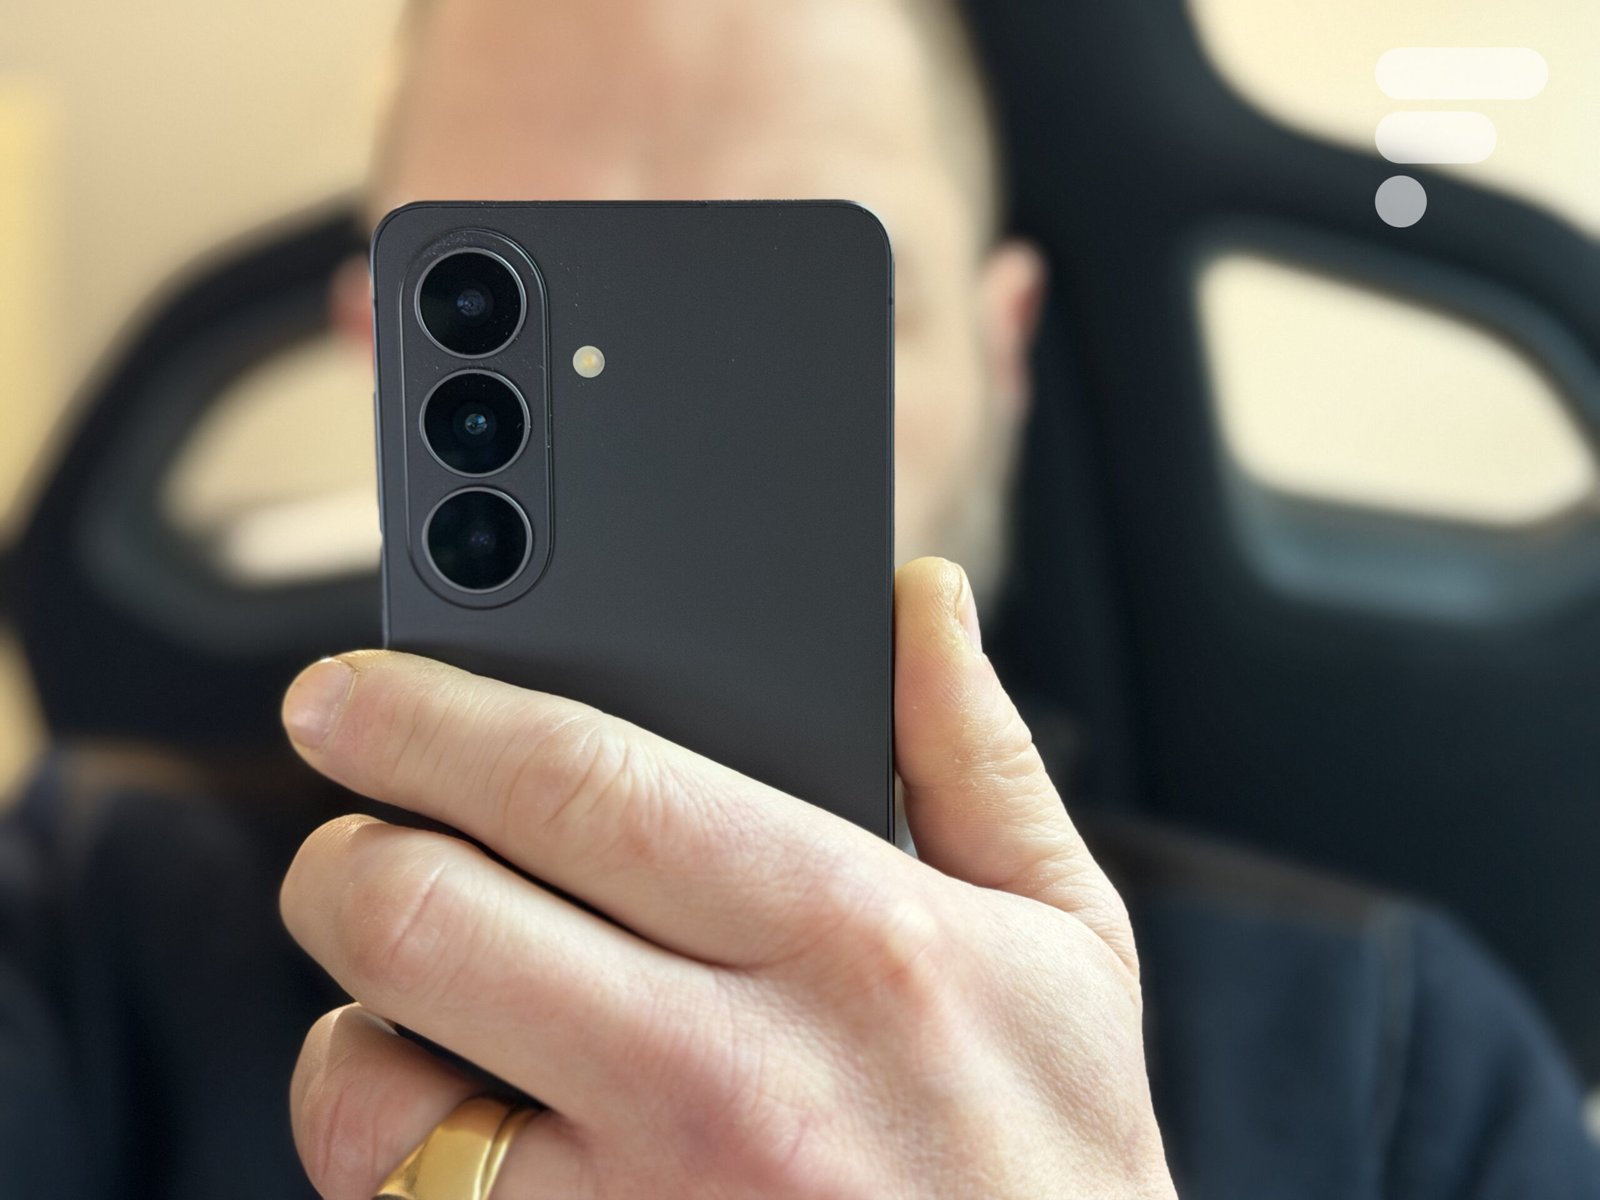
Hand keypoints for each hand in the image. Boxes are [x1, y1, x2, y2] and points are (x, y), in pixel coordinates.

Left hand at [279, 557, 1174, 1198]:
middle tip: (353, 842)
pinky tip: (475, 1129)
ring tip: (423, 1008)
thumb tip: (922, 599)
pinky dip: (397, 1159)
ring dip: (357, 1028)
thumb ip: (973, 752)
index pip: (581, 778)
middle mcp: (733, 1079)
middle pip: (427, 911)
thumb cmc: (1053, 1164)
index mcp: (852, 937)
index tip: (348, 698)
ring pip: (373, 1090)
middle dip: (344, 855)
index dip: (427, 717)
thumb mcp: (1065, 938)